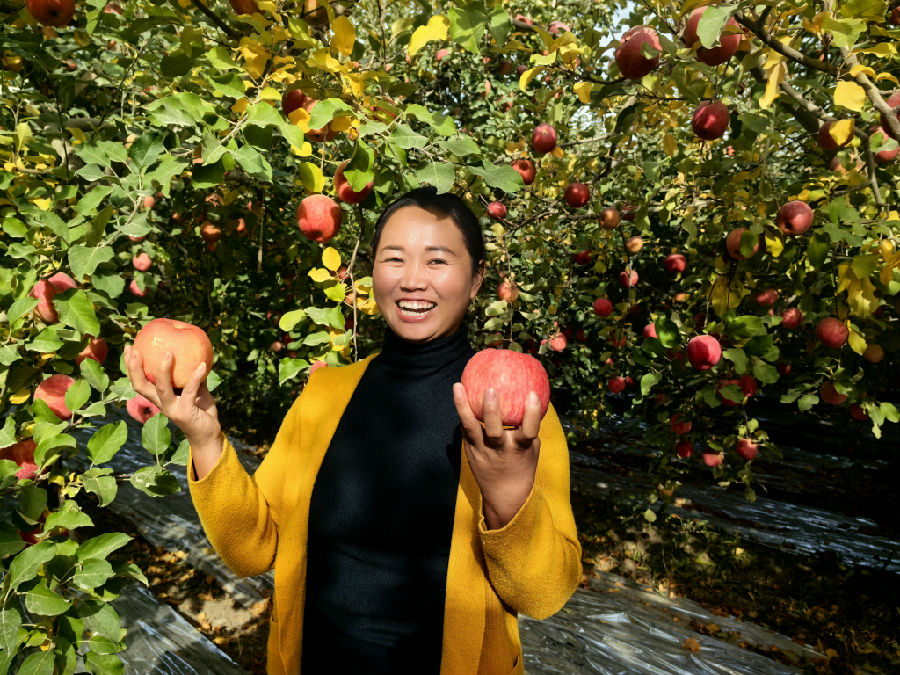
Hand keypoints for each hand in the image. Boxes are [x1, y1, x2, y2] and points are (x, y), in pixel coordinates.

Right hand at [123, 345, 220, 448]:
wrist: (208, 434)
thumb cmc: (200, 409)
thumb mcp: (194, 389)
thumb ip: (189, 374)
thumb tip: (192, 351)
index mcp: (159, 397)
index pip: (139, 381)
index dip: (131, 366)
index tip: (129, 347)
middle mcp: (161, 403)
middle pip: (141, 386)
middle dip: (134, 368)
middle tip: (133, 349)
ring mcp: (172, 409)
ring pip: (161, 388)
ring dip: (163, 370)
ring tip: (167, 353)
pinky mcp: (185, 412)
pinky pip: (190, 391)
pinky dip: (195, 377)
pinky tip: (203, 365)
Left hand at [452, 383, 541, 528]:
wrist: (504, 495)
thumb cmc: (522, 464)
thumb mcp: (531, 448)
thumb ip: (528, 426)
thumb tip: (527, 397)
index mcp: (521, 448)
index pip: (530, 430)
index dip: (532, 413)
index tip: (532, 394)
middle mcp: (500, 450)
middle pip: (494, 431)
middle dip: (492, 411)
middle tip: (490, 390)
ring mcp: (482, 451)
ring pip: (471, 429)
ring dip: (464, 407)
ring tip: (458, 386)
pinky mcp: (470, 450)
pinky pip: (465, 428)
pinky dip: (462, 410)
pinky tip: (459, 392)